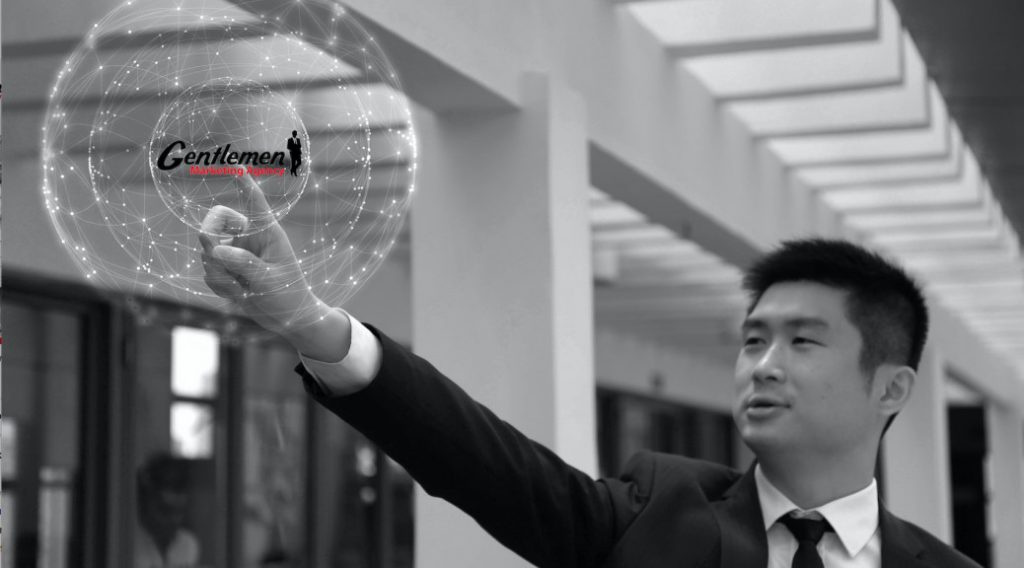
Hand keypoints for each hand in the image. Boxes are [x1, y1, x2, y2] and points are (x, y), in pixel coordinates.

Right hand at [198, 176, 350, 359]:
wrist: (287, 319)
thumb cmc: (289, 295)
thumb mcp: (270, 281)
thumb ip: (245, 264)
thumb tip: (216, 251)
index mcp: (268, 232)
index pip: (254, 202)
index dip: (244, 183)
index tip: (234, 164)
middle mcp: (249, 238)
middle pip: (215, 220)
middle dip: (207, 235)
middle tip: (211, 252)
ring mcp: (235, 254)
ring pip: (208, 252)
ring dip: (218, 273)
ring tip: (241, 290)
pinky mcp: (226, 270)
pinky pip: (208, 271)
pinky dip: (217, 285)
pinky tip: (236, 295)